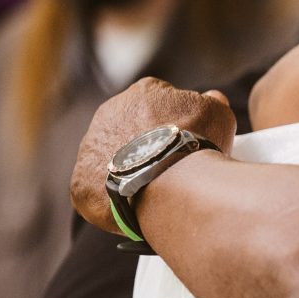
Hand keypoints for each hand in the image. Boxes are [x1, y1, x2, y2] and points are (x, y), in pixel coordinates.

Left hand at [70, 76, 235, 232]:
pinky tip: (135, 204)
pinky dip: (115, 197)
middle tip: (169, 165)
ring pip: (113, 159)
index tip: (186, 139)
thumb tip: (212, 98)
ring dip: (130, 170)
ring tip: (153, 189)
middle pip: (131, 129)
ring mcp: (90, 147)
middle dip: (148, 145)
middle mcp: (110, 113)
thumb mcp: (218, 113)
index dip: (175, 122)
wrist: (169, 183)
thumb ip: (213, 102)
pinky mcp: (80, 182)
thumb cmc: (196, 145)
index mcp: (142, 92)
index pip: (159, 102)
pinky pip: (98, 190)